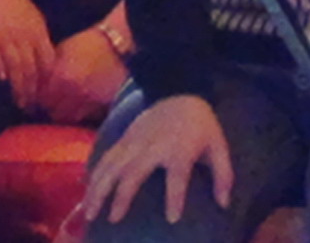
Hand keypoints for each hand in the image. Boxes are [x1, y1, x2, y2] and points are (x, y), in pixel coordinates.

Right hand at [0, 0, 55, 109]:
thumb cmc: (16, 4)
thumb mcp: (35, 21)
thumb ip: (40, 42)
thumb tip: (46, 66)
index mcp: (37, 32)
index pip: (45, 61)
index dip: (45, 80)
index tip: (43, 96)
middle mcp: (22, 35)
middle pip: (29, 67)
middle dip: (31, 89)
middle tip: (30, 106)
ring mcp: (4, 34)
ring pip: (13, 64)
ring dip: (17, 84)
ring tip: (18, 100)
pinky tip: (2, 78)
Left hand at [35, 27, 128, 123]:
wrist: (113, 45)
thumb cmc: (84, 44)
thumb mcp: (61, 51)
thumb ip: (49, 70)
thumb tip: (37, 84)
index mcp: (61, 76)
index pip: (42, 98)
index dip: (39, 98)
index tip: (39, 96)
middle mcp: (74, 91)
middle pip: (54, 111)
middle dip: (50, 107)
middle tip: (50, 102)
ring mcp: (89, 99)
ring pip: (70, 117)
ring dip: (64, 113)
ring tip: (64, 105)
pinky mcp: (102, 103)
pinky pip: (86, 116)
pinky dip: (80, 113)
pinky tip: (78, 104)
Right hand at [82, 94, 231, 223]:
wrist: (179, 90)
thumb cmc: (201, 125)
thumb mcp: (219, 146)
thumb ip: (223, 176)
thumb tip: (224, 204)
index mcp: (179, 150)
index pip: (177, 177)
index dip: (175, 197)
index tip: (172, 219)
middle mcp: (153, 147)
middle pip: (133, 172)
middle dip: (121, 196)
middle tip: (112, 219)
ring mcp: (135, 142)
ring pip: (111, 166)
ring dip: (98, 188)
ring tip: (89, 211)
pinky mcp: (124, 139)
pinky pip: (105, 157)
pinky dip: (94, 174)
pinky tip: (86, 190)